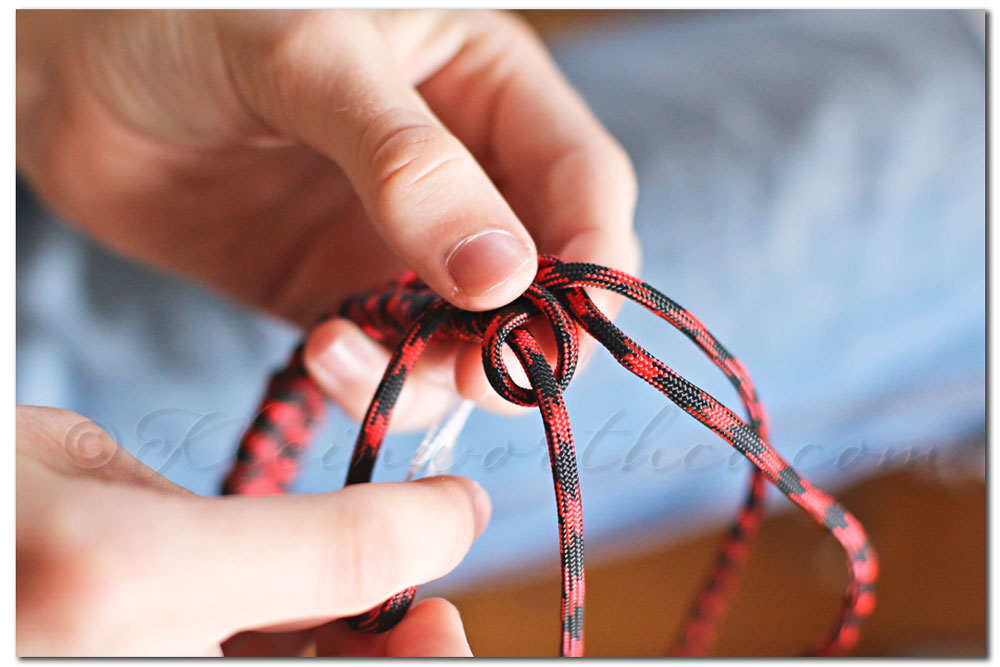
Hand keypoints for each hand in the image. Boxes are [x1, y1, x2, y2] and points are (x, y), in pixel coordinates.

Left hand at [16, 9, 638, 425]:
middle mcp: (461, 173)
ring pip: (468, 337)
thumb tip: (505, 277)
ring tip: (357, 356)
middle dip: (521, 337)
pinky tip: (322, 354)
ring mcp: (400, 241)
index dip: (592, 257)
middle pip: (541, 277)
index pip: (581, 181)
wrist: (67, 67)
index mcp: (485, 87)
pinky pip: (388, 360)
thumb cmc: (186, 18)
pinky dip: (370, 381)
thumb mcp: (310, 62)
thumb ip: (408, 164)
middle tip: (480, 377)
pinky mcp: (338, 293)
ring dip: (437, 375)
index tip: (572, 326)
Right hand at [16, 405, 489, 655]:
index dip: (427, 525)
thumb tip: (303, 562)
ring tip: (370, 633)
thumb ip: (184, 517)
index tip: (455, 509)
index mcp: (103, 575)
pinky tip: (266, 644)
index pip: (347, 550)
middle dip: (403, 652)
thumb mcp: (56, 458)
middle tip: (430, 620)